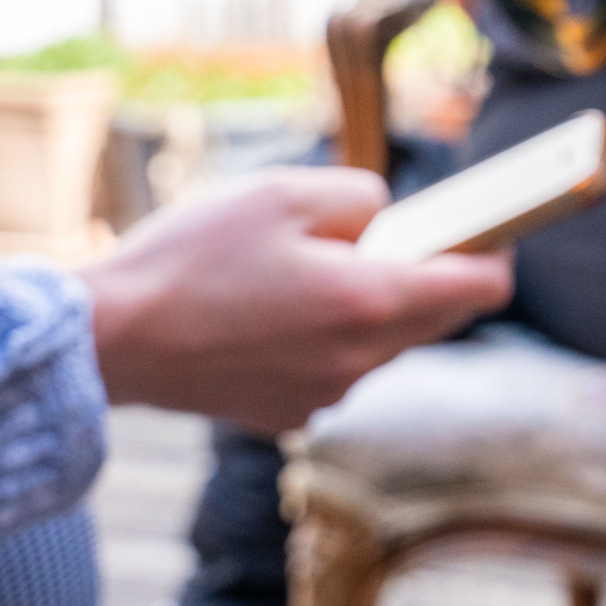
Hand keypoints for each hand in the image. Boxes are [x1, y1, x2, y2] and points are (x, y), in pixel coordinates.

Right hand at [83, 167, 512, 435]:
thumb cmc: (193, 257)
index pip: (480, 288)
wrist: (109, 338)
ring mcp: (326, 394)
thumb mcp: (286, 192)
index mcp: (370, 302)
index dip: (495, 253)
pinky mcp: (289, 413)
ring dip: (377, 306)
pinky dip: (331, 337)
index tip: (490, 230)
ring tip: (321, 269)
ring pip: (388, 343)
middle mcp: (360, 360)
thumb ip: (363, 198)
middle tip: (401, 235)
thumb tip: (391, 222)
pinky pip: (340, 367)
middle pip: (439, 317)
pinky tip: (282, 311)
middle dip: (434, 274)